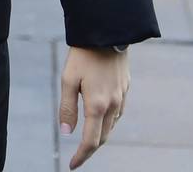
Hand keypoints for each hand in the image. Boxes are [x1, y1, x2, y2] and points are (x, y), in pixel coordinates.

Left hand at [60, 46, 129, 169]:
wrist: (107, 33)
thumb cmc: (82, 56)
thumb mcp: (67, 80)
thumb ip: (67, 107)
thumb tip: (66, 132)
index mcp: (97, 105)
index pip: (90, 141)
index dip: (81, 156)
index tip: (72, 165)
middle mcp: (113, 105)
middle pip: (102, 137)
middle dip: (90, 149)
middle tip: (77, 157)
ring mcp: (122, 97)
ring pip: (112, 126)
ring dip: (100, 136)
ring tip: (87, 141)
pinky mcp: (126, 89)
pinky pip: (118, 114)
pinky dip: (108, 122)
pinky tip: (100, 120)